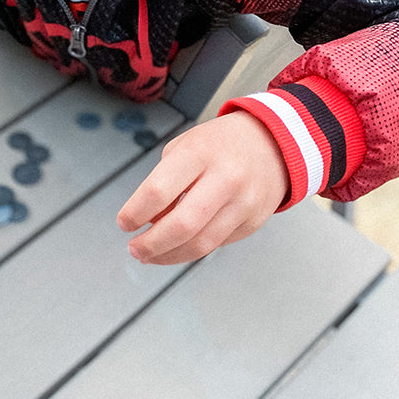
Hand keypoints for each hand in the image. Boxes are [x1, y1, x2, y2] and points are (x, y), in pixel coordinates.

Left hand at [117, 111, 288, 264]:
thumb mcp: (185, 147)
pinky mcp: (253, 222)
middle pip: (181, 225)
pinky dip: (191, 251)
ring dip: (168, 256)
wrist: (274, 143)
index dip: (134, 212)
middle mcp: (225, 178)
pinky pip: (216, 245)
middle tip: (134, 248)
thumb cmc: (220, 144)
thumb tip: (148, 223)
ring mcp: (243, 203)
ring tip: (150, 255)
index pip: (158, 190)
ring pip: (200, 244)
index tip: (124, 223)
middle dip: (151, 244)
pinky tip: (177, 248)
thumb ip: (164, 181)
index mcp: (199, 152)